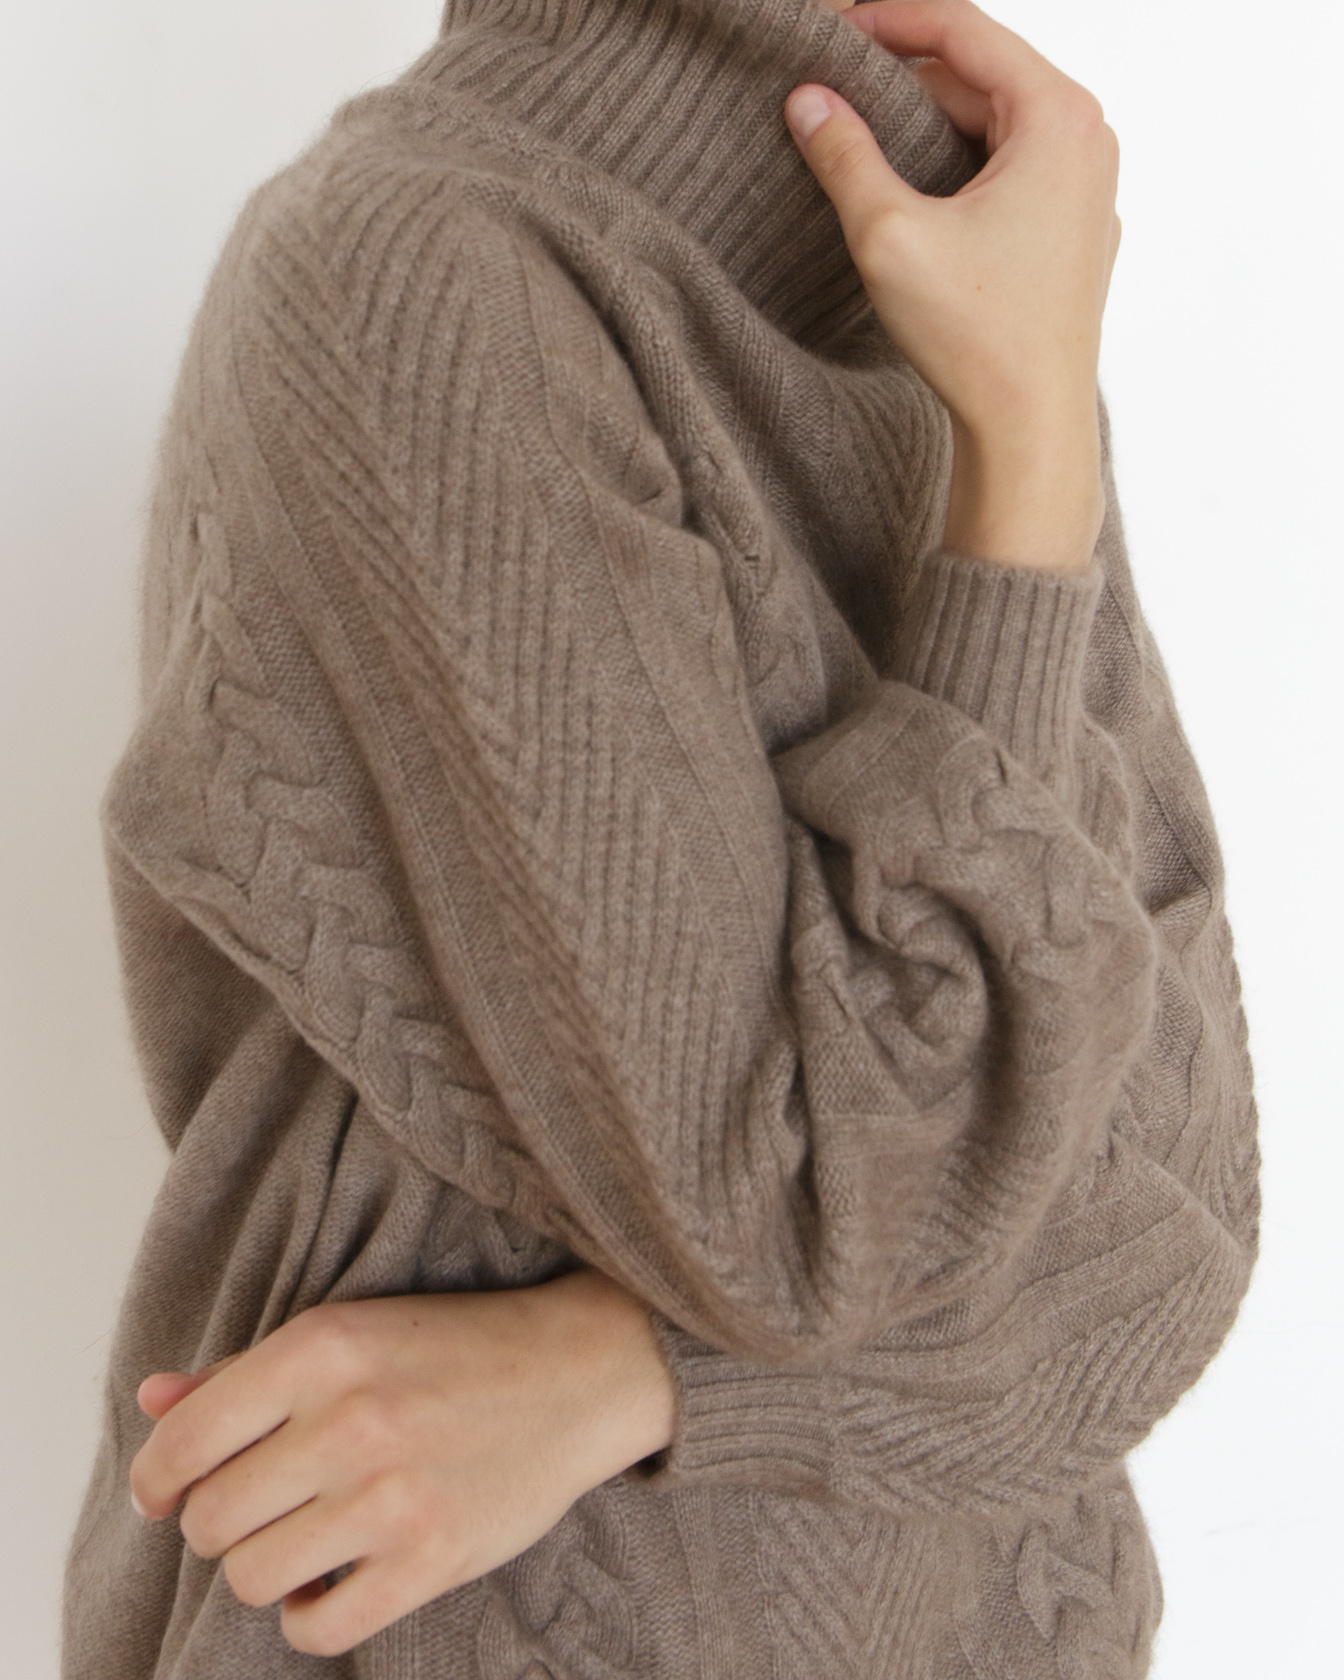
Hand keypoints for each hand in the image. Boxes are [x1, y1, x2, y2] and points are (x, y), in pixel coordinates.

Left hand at [129, 1268, 674, 1656]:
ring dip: (267, 1568)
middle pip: (211, 1522)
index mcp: (320, 1348)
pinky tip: (336, 1576)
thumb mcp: (349, 1333)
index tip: (168, 1493)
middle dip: (222, 1524)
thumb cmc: (454, 1346)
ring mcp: (391, 1494)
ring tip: (308, 1536)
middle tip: (263, 1506)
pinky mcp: (431, 1557)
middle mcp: (348, 1419)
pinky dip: (310, 1614)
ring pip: (253, 1579)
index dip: (158, 1480)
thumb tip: (152, 1400)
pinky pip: (316, 1627)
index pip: (182, 1443)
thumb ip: (243, 1371)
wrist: (577, 1369)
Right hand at [786, 0, 1122, 572]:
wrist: (1030, 426)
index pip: (965, 28)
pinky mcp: (1073, 232)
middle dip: (904, 75)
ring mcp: (1087, 189)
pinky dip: (958, 166)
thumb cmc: (976, 336)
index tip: (831, 25)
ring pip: (993, 126)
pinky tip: (908, 191)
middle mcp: (1087, 139)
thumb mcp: (889, 233)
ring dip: (927, 124)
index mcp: (1058, 117)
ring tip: (859, 135)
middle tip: (833, 82)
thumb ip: (844, 155)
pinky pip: (1010, 171)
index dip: (890, 18)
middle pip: (981, 74)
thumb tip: (806, 99)